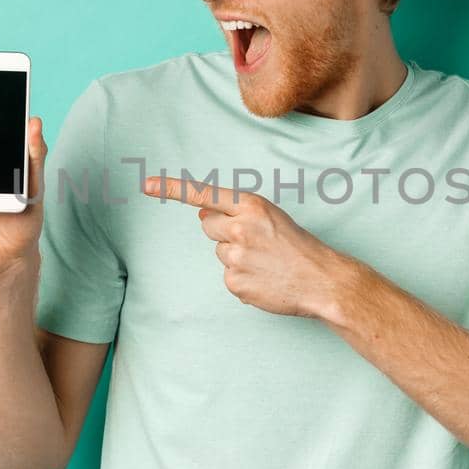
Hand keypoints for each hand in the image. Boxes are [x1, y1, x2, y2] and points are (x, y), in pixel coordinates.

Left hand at [141, 174, 349, 318]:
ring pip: (218, 252)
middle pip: (207, 225)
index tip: (147, 185)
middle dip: (223, 231)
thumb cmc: (299, 246)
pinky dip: (242, 279)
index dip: (172, 189)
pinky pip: (228, 276)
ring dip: (235, 256)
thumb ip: (236, 212)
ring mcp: (236, 257)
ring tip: (264, 262)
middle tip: (254, 241)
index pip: (204, 194)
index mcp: (251, 206)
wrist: (322, 280)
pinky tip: (264, 279)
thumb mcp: (271, 216)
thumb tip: (203, 212)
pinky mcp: (235, 283)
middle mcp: (240, 228)